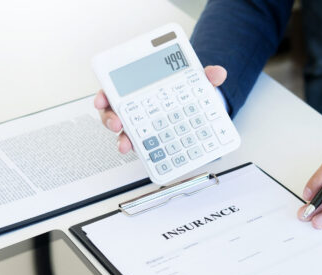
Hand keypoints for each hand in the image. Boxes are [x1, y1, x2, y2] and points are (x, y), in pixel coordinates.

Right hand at [94, 65, 227, 153]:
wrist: (201, 111)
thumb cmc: (190, 92)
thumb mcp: (197, 82)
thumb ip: (206, 76)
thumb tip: (217, 73)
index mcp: (140, 88)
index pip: (115, 89)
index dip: (104, 94)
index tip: (103, 99)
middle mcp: (135, 107)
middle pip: (113, 113)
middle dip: (109, 118)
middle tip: (116, 123)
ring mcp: (142, 125)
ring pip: (124, 132)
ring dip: (122, 139)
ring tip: (126, 144)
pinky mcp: (152, 141)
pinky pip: (142, 147)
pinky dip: (142, 151)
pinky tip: (146, 155)